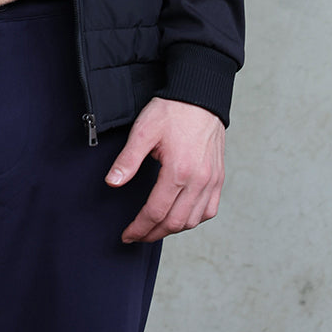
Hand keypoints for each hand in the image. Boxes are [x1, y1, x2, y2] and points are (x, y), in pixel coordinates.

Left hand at [105, 97, 225, 242]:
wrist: (200, 96)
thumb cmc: (172, 111)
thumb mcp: (143, 131)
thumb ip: (128, 160)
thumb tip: (112, 182)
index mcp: (178, 171)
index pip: (156, 212)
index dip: (139, 227)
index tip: (127, 234)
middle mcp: (199, 180)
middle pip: (175, 222)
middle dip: (153, 234)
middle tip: (137, 236)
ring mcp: (212, 180)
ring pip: (193, 220)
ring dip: (173, 229)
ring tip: (155, 228)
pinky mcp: (219, 177)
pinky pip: (210, 209)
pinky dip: (194, 219)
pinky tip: (181, 218)